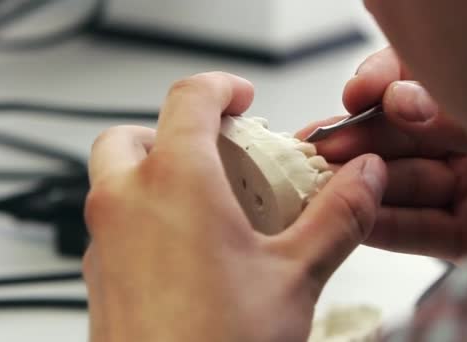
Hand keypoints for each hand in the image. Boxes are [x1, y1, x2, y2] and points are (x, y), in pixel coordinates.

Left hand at [84, 72, 386, 341]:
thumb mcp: (296, 275)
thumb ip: (338, 216)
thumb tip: (365, 178)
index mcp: (175, 183)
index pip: (189, 98)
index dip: (222, 87)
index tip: (243, 97)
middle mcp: (126, 204)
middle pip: (137, 133)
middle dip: (179, 131)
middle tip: (223, 154)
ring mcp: (105, 242)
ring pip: (120, 178)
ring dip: (161, 173)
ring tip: (214, 204)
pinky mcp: (101, 277)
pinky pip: (118, 223)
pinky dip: (148, 215)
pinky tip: (192, 252)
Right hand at [297, 48, 466, 260]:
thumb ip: (448, 109)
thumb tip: (396, 100)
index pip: (422, 83)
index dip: (383, 85)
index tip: (356, 93)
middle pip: (405, 138)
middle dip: (361, 142)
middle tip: (323, 148)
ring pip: (408, 184)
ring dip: (364, 185)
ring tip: (327, 184)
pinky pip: (425, 230)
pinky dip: (387, 226)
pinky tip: (355, 218)